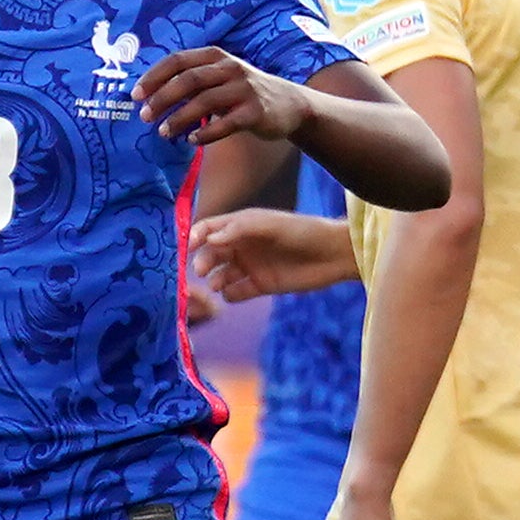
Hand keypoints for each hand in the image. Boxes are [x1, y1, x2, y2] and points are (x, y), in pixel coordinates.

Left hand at [135, 45, 310, 147]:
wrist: (289, 104)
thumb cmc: (243, 92)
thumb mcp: (219, 78)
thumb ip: (191, 81)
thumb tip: (150, 96)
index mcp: (215, 56)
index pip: (177, 61)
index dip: (153, 77)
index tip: (135, 95)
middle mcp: (229, 68)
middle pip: (188, 80)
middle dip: (162, 98)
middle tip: (144, 116)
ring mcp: (244, 89)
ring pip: (204, 101)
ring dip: (179, 118)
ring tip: (163, 132)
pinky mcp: (255, 112)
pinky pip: (226, 123)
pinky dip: (205, 133)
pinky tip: (192, 141)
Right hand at [191, 207, 359, 305]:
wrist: (332, 254)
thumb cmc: (301, 231)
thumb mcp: (269, 224)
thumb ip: (238, 229)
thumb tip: (208, 239)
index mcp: (241, 225)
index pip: (208, 229)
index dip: (194, 237)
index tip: (187, 247)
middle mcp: (241, 245)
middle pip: (210, 254)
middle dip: (201, 261)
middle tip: (199, 270)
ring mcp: (249, 266)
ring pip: (219, 275)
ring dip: (213, 280)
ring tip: (217, 284)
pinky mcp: (260, 286)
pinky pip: (235, 293)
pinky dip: (230, 295)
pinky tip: (234, 293)